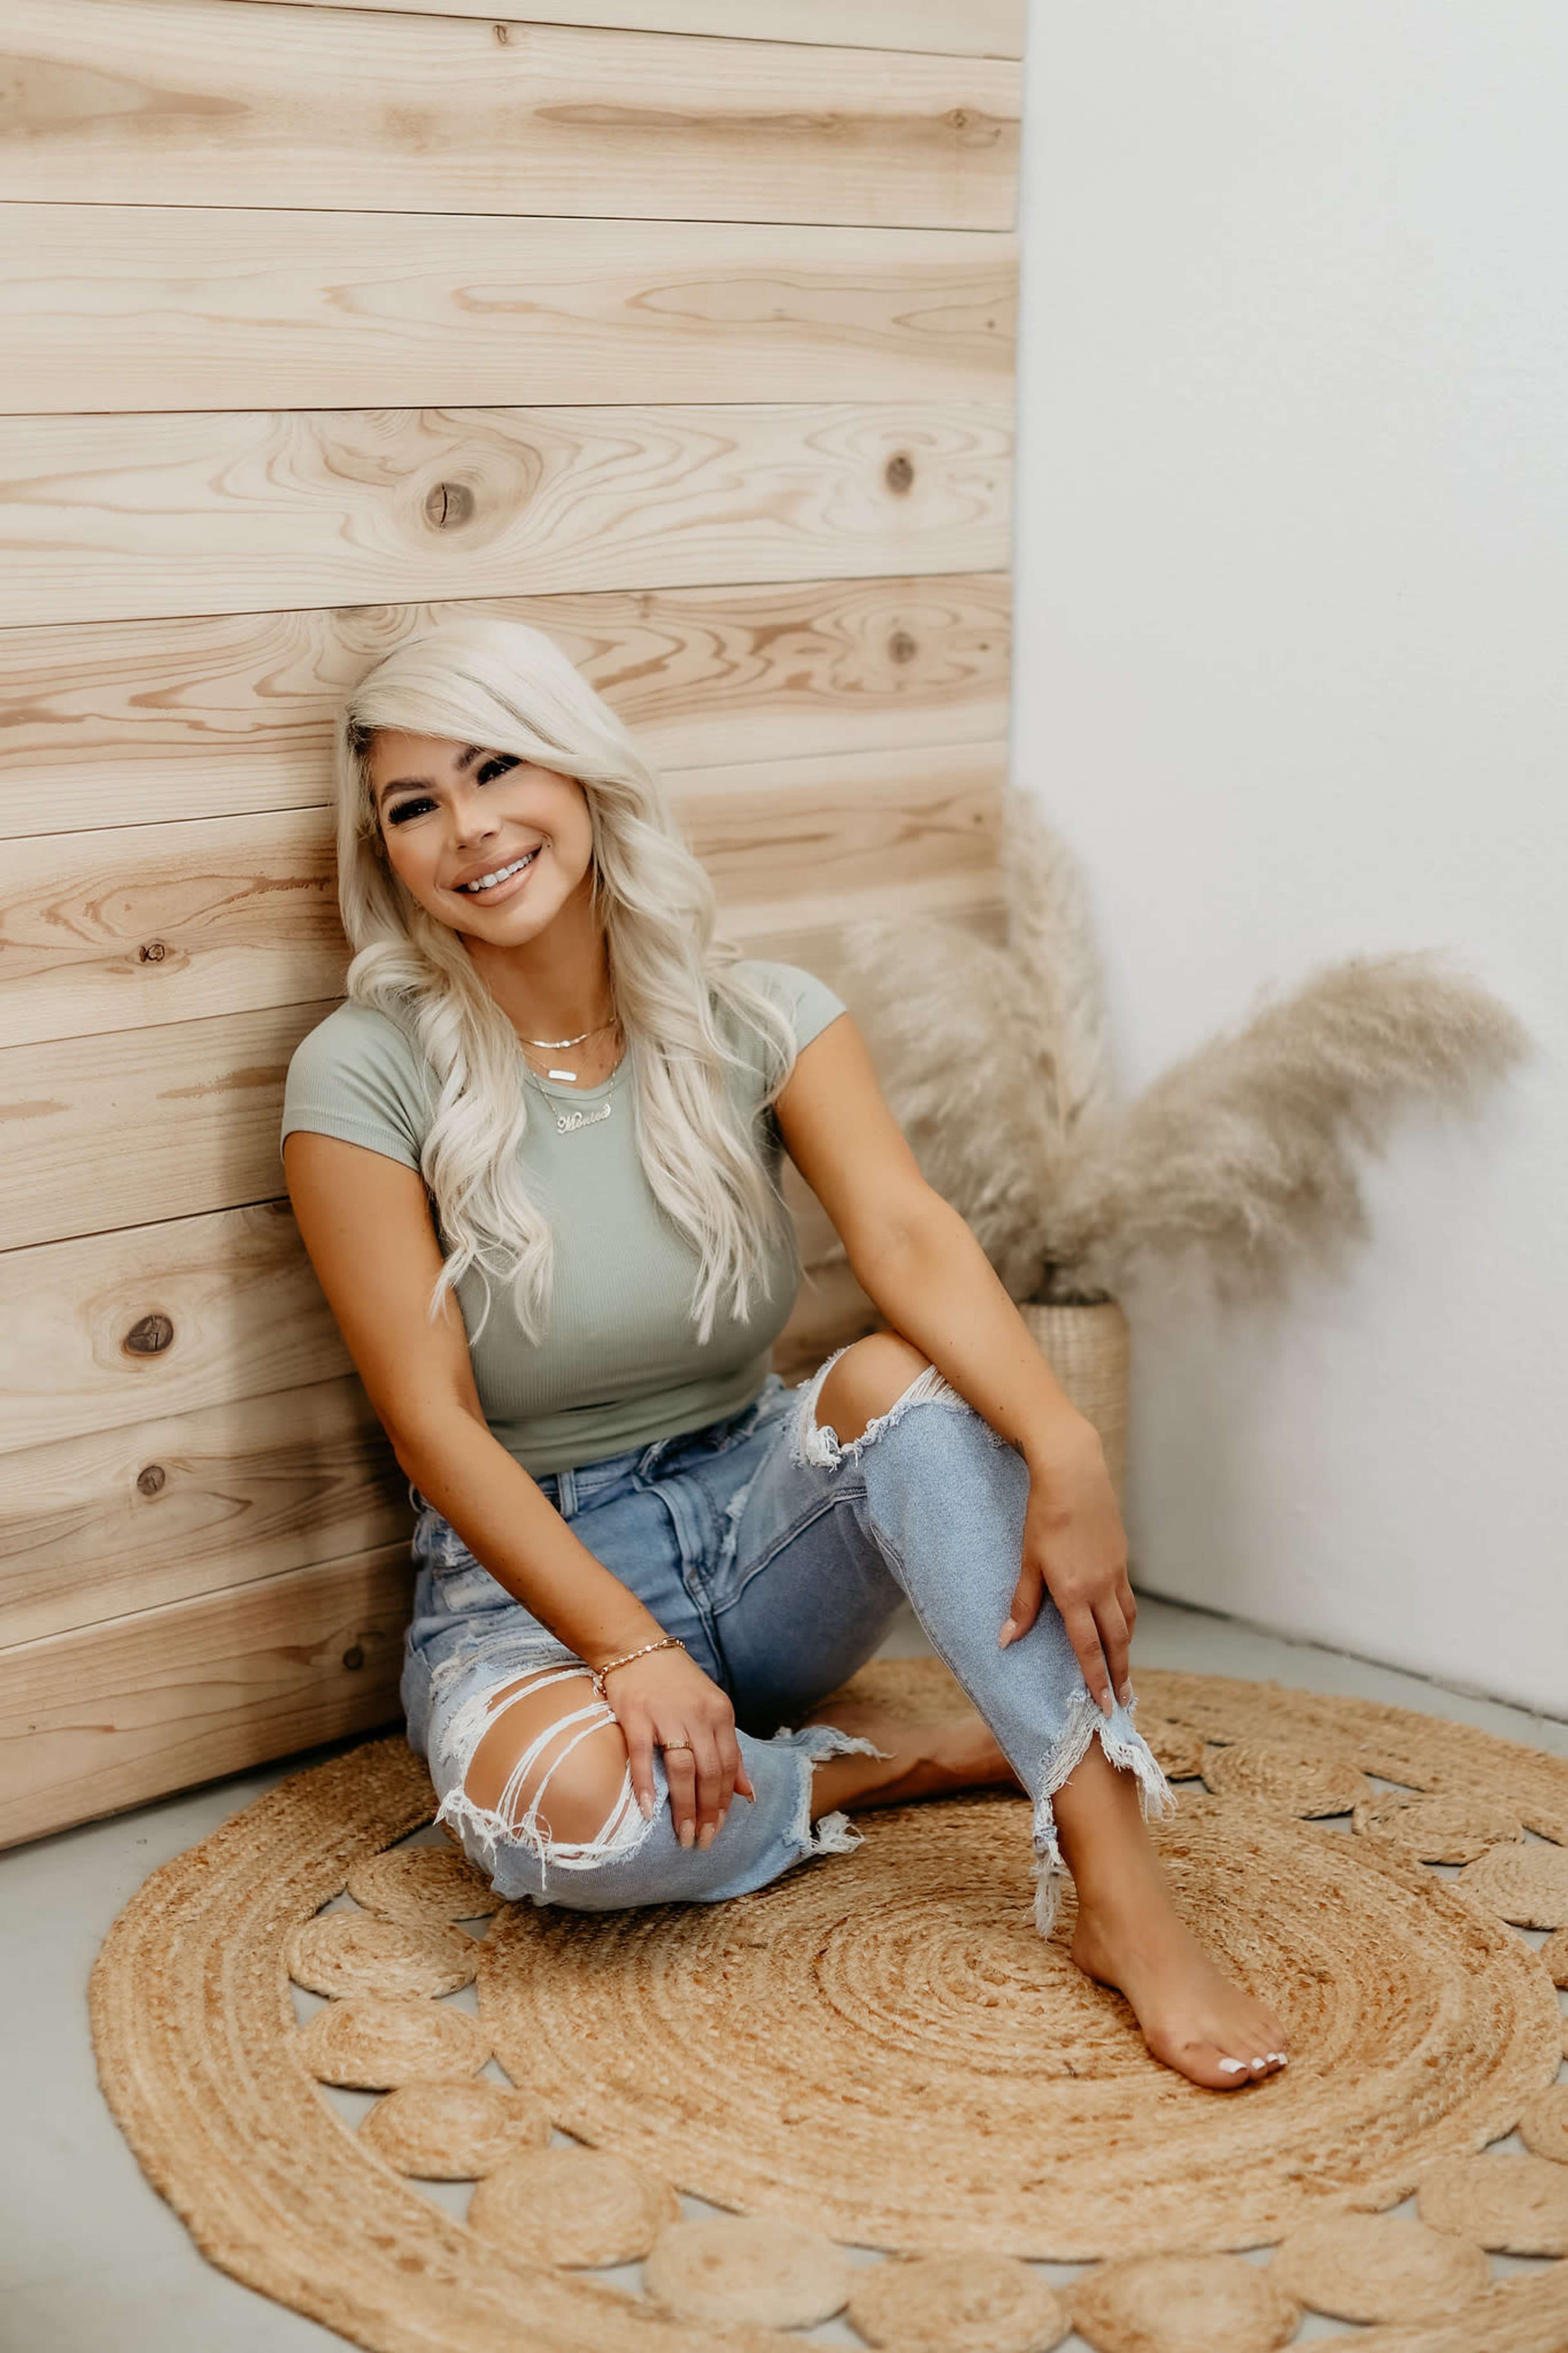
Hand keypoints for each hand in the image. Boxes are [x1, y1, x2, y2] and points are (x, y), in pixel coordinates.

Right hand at [601, 1644, 755, 1849]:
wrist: (636, 1646)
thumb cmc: (675, 1681)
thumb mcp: (712, 1709)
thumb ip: (729, 1748)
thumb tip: (748, 1792)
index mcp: (721, 1714)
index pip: (730, 1766)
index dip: (725, 1801)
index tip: (719, 1827)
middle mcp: (699, 1715)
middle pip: (710, 1772)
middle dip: (708, 1812)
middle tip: (702, 1841)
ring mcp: (667, 1716)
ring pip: (684, 1769)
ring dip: (685, 1807)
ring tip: (683, 1835)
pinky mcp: (637, 1716)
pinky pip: (644, 1756)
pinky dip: (647, 1785)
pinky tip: (648, 1810)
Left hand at [998, 1422, 1135, 1714]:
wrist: (1074, 1473)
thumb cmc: (1044, 1515)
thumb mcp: (1028, 1560)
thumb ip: (1023, 1603)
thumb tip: (1007, 1640)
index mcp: (1075, 1592)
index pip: (1088, 1648)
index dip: (1096, 1680)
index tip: (1104, 1707)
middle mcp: (1101, 1587)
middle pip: (1116, 1640)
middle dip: (1120, 1673)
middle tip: (1123, 1700)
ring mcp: (1115, 1572)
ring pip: (1127, 1620)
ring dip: (1126, 1648)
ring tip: (1124, 1669)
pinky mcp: (1122, 1557)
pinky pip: (1127, 1598)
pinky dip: (1127, 1619)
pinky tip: (1122, 1625)